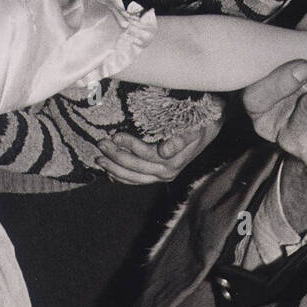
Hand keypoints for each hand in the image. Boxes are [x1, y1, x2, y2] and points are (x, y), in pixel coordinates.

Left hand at [95, 118, 222, 183]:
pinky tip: (110, 173)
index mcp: (174, 160)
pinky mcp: (157, 176)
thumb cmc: (199, 125)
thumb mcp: (195, 128)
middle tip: (100, 143)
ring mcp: (161, 176)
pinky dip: (122, 178)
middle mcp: (167, 172)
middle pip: (135, 166)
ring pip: (133, 176)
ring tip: (99, 158)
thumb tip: (165, 150)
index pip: (146, 154)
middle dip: (115, 155)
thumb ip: (181, 139)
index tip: (115, 134)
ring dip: (114, 168)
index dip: (129, 145)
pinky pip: (136, 181)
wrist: (207, 132)